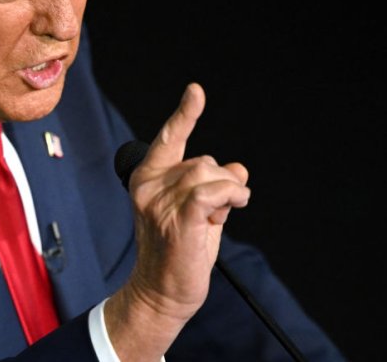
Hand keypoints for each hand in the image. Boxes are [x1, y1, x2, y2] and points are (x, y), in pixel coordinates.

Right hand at [105, 83, 250, 360]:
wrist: (161, 293)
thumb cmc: (179, 253)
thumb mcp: (198, 212)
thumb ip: (214, 186)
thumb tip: (239, 167)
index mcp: (147, 179)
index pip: (169, 139)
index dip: (184, 114)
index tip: (196, 91)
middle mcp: (148, 186)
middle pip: (204, 160)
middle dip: (221, 183)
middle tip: (212, 215)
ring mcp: (160, 202)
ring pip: (210, 173)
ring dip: (228, 193)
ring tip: (217, 219)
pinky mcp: (178, 219)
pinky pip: (213, 191)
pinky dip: (230, 196)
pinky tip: (232, 208)